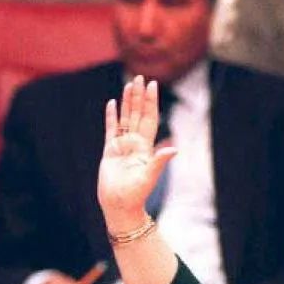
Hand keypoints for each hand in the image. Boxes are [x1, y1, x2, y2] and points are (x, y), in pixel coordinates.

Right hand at [97, 76, 175, 231]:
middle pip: (137, 114)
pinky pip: (110, 129)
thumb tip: (174, 149)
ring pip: (124, 118)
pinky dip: (111, 116)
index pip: (149, 119)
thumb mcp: (150, 176)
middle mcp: (134, 143)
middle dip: (139, 96)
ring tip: (129, 85)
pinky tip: (112, 103)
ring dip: (126, 102)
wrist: (120, 206)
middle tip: (140, 77)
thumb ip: (160, 160)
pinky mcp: (109, 151)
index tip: (153, 85)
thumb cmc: (136, 194)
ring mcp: (121, 146)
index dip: (151, 102)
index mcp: (145, 147)